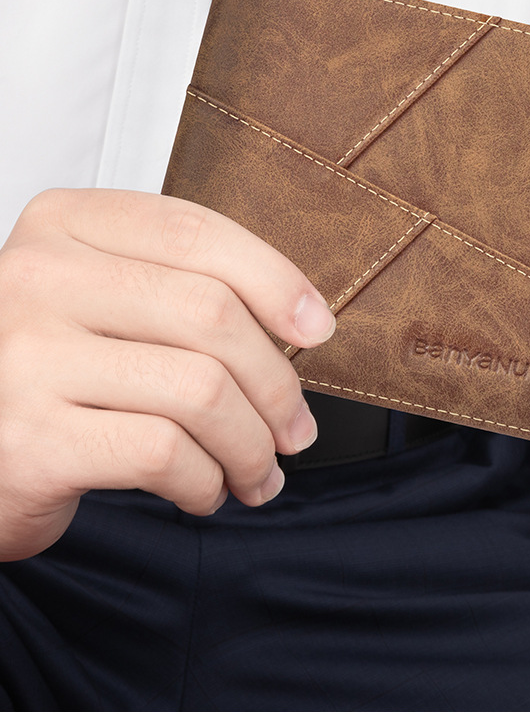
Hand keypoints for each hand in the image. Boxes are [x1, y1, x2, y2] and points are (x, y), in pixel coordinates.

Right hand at [0, 188, 334, 560]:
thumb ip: (179, 286)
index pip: (193, 231)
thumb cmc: (50, 371)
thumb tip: (302, 320)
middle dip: (275, 382)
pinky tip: (203, 490)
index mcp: (62, 224)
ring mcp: (28, 358)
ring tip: (256, 470)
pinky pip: (163, 453)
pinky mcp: (32, 443)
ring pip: (199, 390)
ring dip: (250, 444)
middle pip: (209, 312)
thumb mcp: (100, 298)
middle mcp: (37, 278)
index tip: (316, 326)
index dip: (274, 278)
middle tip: (295, 429)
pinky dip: (205, 481)